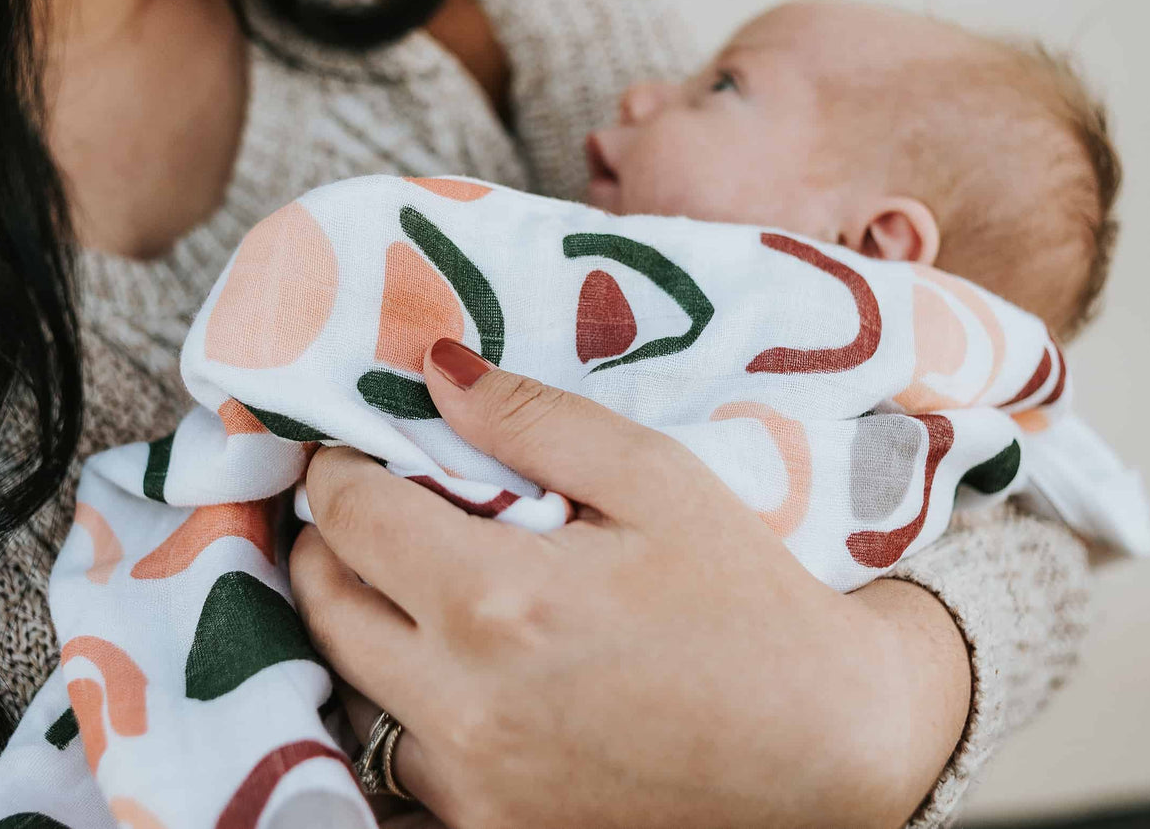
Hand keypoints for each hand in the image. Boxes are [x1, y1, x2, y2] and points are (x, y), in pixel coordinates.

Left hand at [291, 340, 968, 828]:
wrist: (826, 752)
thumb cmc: (748, 602)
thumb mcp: (656, 479)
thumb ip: (533, 418)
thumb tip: (433, 368)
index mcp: (498, 601)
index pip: (351, 517)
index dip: (338, 468)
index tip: (353, 450)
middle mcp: (462, 702)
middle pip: (324, 603)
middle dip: (329, 541)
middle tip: (368, 505)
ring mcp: (470, 781)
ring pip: (347, 684)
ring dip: (358, 621)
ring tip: (409, 579)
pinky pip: (398, 753)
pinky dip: (403, 697)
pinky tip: (458, 663)